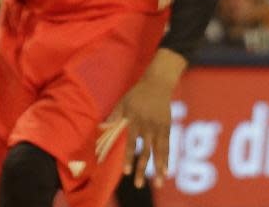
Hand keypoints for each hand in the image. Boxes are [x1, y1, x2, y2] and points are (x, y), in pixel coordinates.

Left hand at [106, 56, 181, 188]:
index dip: (129, 157)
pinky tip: (166, 172)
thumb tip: (102, 127)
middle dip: (142, 169)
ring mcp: (158, 128)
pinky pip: (167, 147)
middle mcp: (147, 127)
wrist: (157, 84)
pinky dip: (166, 159)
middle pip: (145, 152)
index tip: (127, 172)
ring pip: (158, 152)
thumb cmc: (137, 93)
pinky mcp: (167, 128)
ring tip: (157, 184)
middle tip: (138, 185)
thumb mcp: (124, 101)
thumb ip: (115, 115)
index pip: (131, 143)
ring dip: (157, 169)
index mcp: (135, 121)